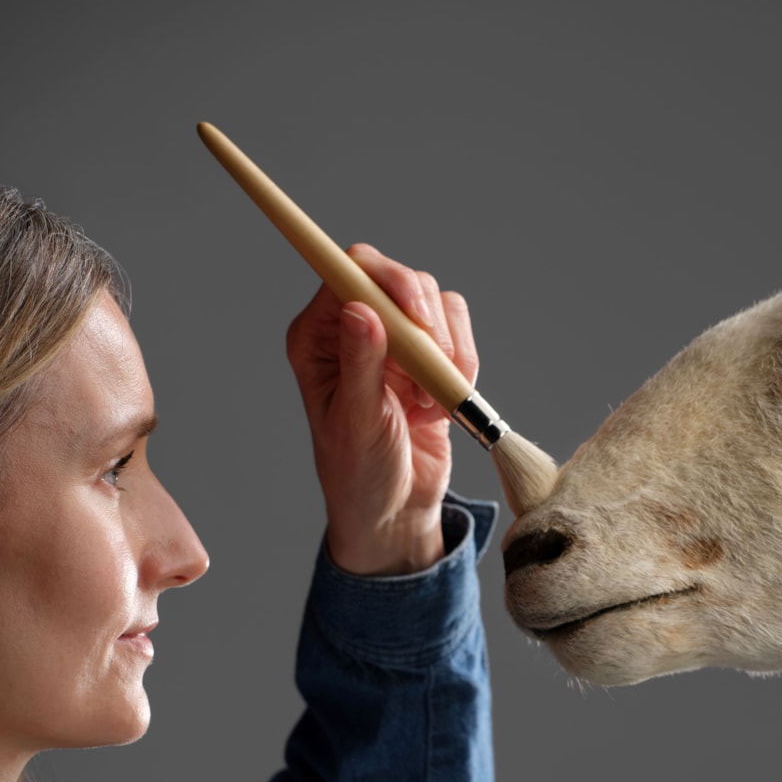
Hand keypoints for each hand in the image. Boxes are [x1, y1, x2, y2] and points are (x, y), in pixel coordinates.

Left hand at [285, 244, 478, 574]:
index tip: (417, 316)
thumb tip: (360, 310)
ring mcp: (394, 340)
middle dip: (427, 324)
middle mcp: (354, 327)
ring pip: (437, 304)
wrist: (394, 509)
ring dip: (447, 354)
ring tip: (428, 405)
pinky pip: (459, 335)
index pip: (351, 272)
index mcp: (318, 337)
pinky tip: (440, 407)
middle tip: (432, 372)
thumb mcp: (356, 422)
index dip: (388, 281)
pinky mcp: (429, 356)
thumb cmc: (359, 472)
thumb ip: (360, 365)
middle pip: (400, 279)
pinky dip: (463, 368)